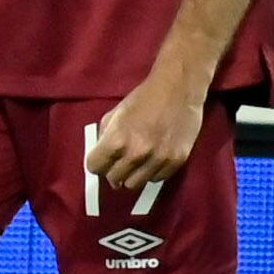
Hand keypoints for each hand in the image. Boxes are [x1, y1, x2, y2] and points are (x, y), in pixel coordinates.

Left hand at [84, 73, 206, 204]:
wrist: (178, 89)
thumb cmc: (144, 98)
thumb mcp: (115, 114)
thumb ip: (105, 136)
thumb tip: (101, 156)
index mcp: (116, 140)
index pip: (95, 167)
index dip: (96, 163)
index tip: (101, 161)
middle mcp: (136, 153)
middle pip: (114, 179)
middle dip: (112, 171)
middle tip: (118, 162)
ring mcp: (158, 159)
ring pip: (135, 184)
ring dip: (132, 175)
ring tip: (136, 163)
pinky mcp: (176, 161)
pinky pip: (157, 179)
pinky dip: (152, 172)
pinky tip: (153, 159)